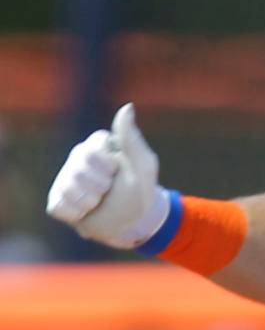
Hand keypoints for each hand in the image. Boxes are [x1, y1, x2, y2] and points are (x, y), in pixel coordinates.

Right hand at [46, 103, 169, 249]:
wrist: (133, 223)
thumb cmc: (140, 192)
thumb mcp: (142, 165)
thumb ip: (131, 138)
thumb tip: (127, 106)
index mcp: (96, 146)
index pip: (90, 150)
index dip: (105, 166)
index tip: (116, 171)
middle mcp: (78, 158)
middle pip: (77, 171)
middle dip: (99, 186)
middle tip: (108, 189)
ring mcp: (66, 178)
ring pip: (67, 189)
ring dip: (89, 201)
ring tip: (99, 201)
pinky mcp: (58, 199)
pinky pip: (59, 206)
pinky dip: (76, 213)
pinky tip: (86, 211)